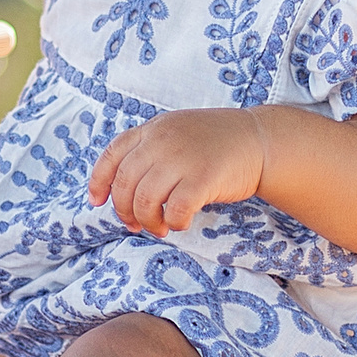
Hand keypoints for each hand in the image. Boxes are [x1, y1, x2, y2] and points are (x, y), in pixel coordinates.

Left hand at [86, 108, 266, 236]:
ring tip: (161, 227)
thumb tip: (123, 189)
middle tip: (136, 225)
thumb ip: (151, 151)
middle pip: (125, 184)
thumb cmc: (217, 142)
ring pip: (145, 200)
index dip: (99, 181)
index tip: (97, 201)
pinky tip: (182, 222)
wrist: (259, 140)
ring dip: (148, 221)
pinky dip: (174, 222)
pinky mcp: (203, 177)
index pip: (112, 155)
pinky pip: (175, 210)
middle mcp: (162, 141)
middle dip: (125, 211)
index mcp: (152, 129)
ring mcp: (182, 158)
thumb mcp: (176, 132)